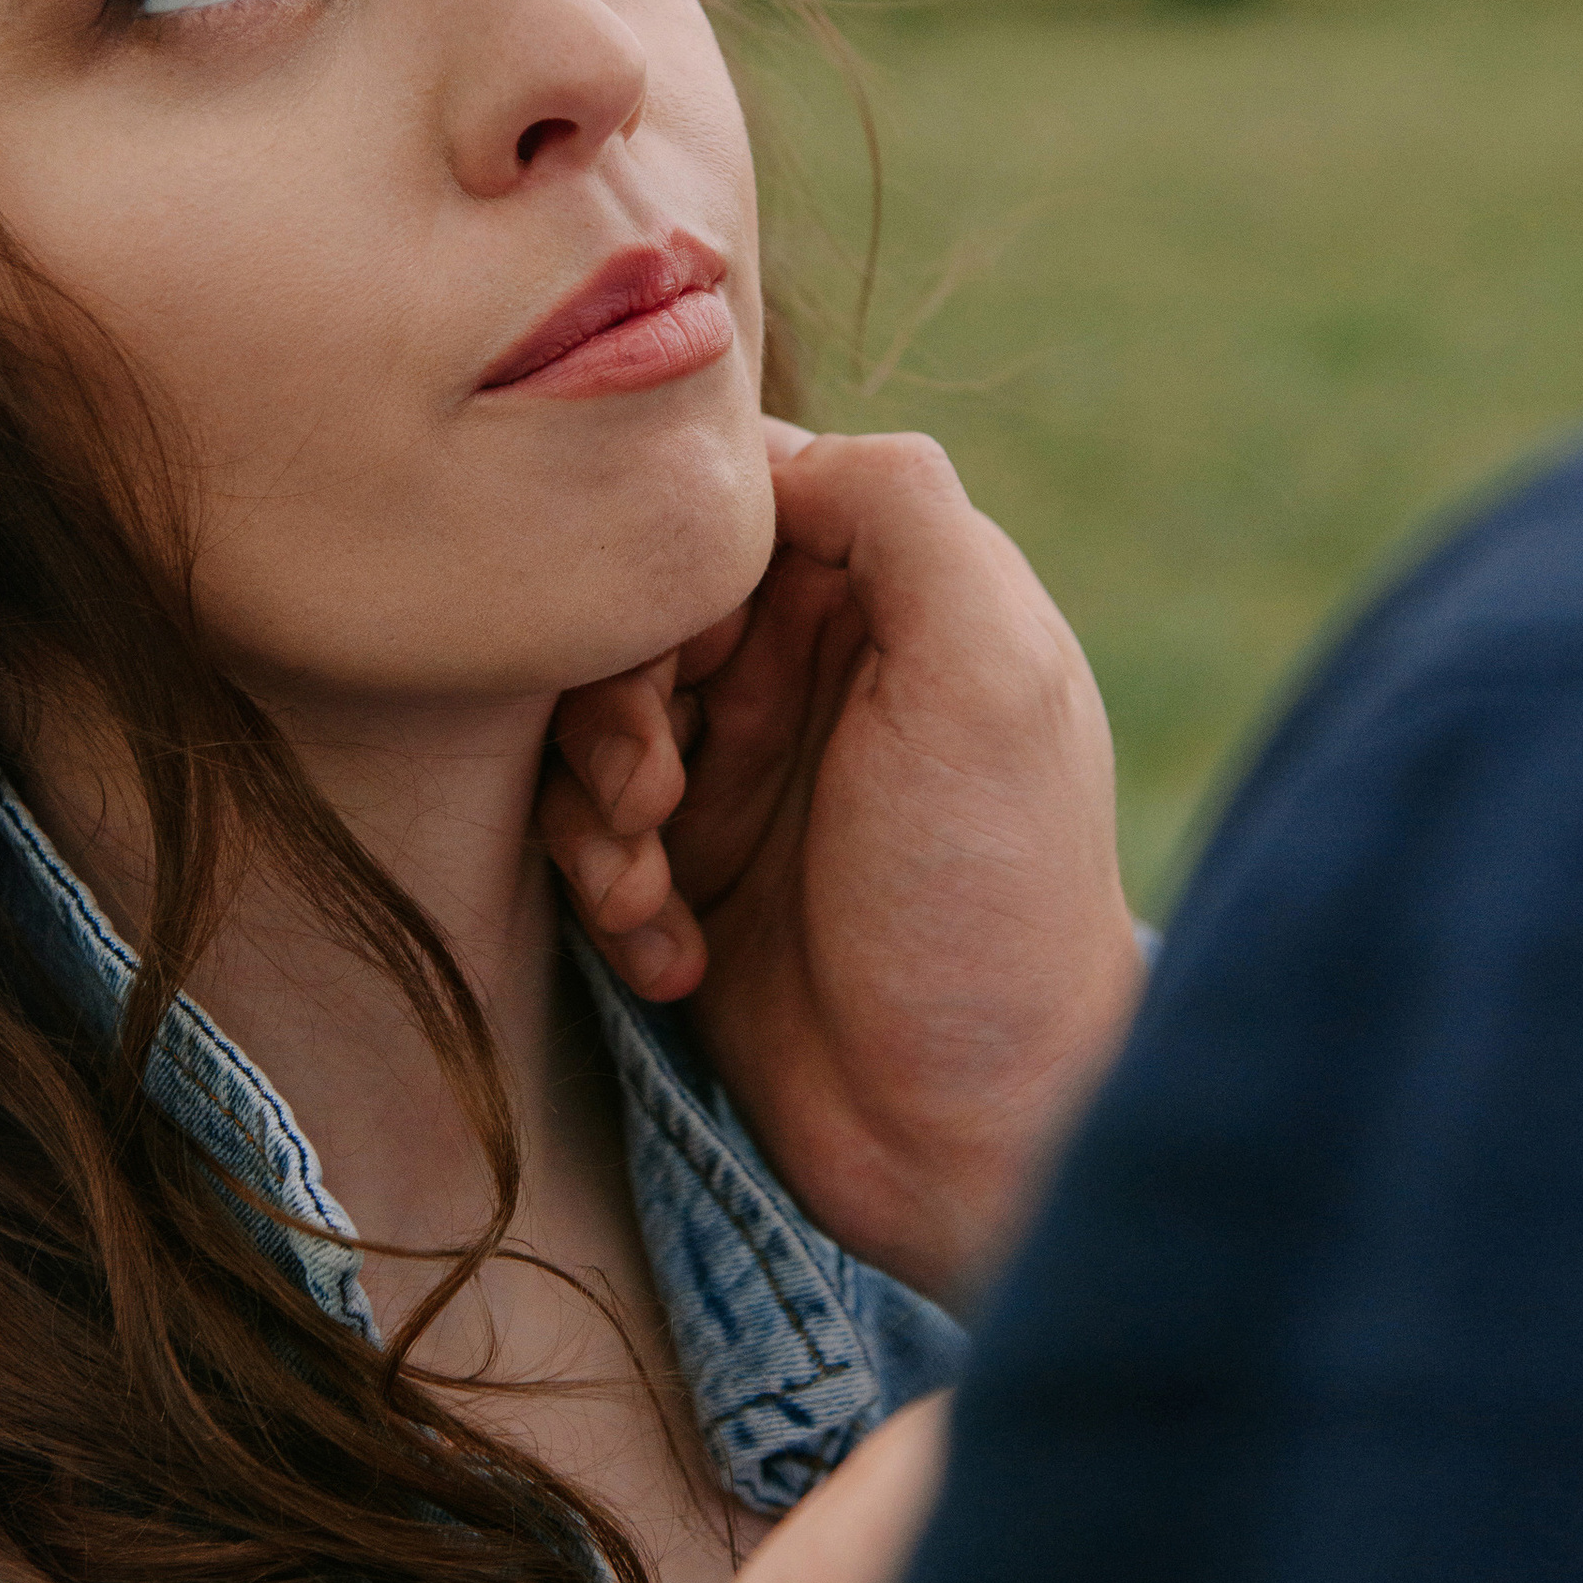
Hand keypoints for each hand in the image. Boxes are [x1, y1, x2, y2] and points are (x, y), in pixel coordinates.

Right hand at [541, 425, 1141, 1303]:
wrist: (976, 1138)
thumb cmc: (990, 895)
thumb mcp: (989, 668)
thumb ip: (902, 507)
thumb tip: (779, 443)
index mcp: (898, 596)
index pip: (732, 502)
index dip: (675, 569)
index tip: (692, 658)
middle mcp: (820, 670)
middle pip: (638, 610)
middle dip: (616, 701)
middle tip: (656, 793)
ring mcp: (754, 776)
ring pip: (592, 727)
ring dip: (599, 811)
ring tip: (653, 890)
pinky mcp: (699, 882)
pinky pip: (593, 843)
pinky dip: (611, 897)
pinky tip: (674, 958)